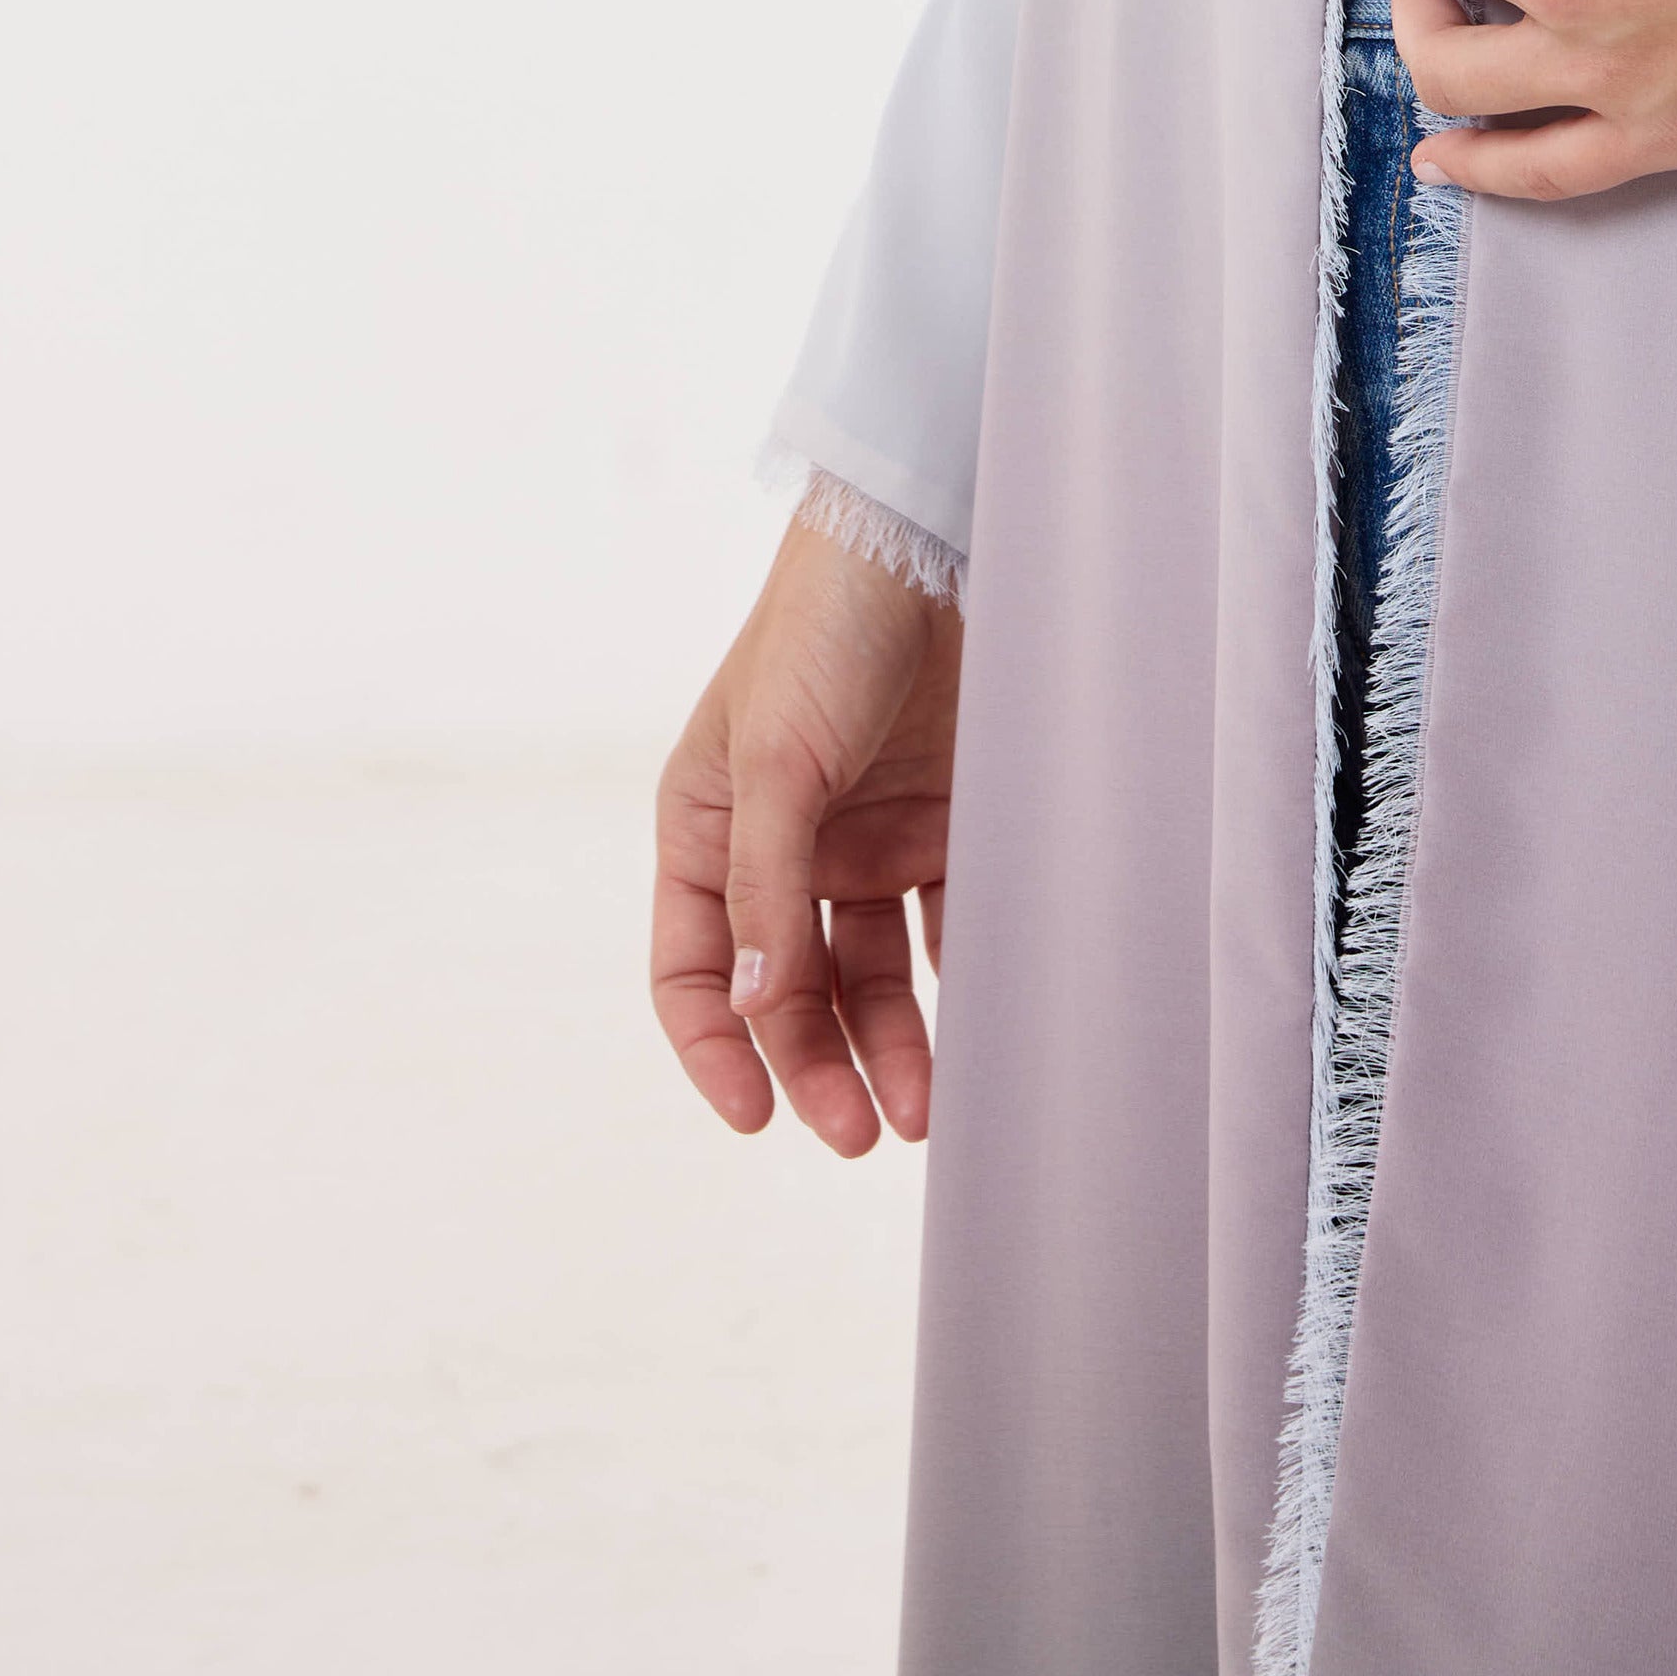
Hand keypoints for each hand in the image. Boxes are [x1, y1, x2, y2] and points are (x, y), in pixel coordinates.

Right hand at [651, 511, 963, 1151]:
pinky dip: (958, 979)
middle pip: (790, 989)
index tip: (757, 1118)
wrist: (929, 540)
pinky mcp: (945, 819)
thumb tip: (755, 1007)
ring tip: (927, 1109)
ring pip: (870, 972)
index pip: (694, 970)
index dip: (717, 1048)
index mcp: (708, 827)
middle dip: (819, 1065)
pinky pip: (946, 923)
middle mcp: (783, 845)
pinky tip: (982, 1024)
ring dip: (893, 1043)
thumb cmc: (824, 629)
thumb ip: (765, 882)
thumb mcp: (776, 755)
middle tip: (862, 1134)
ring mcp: (866, 834)